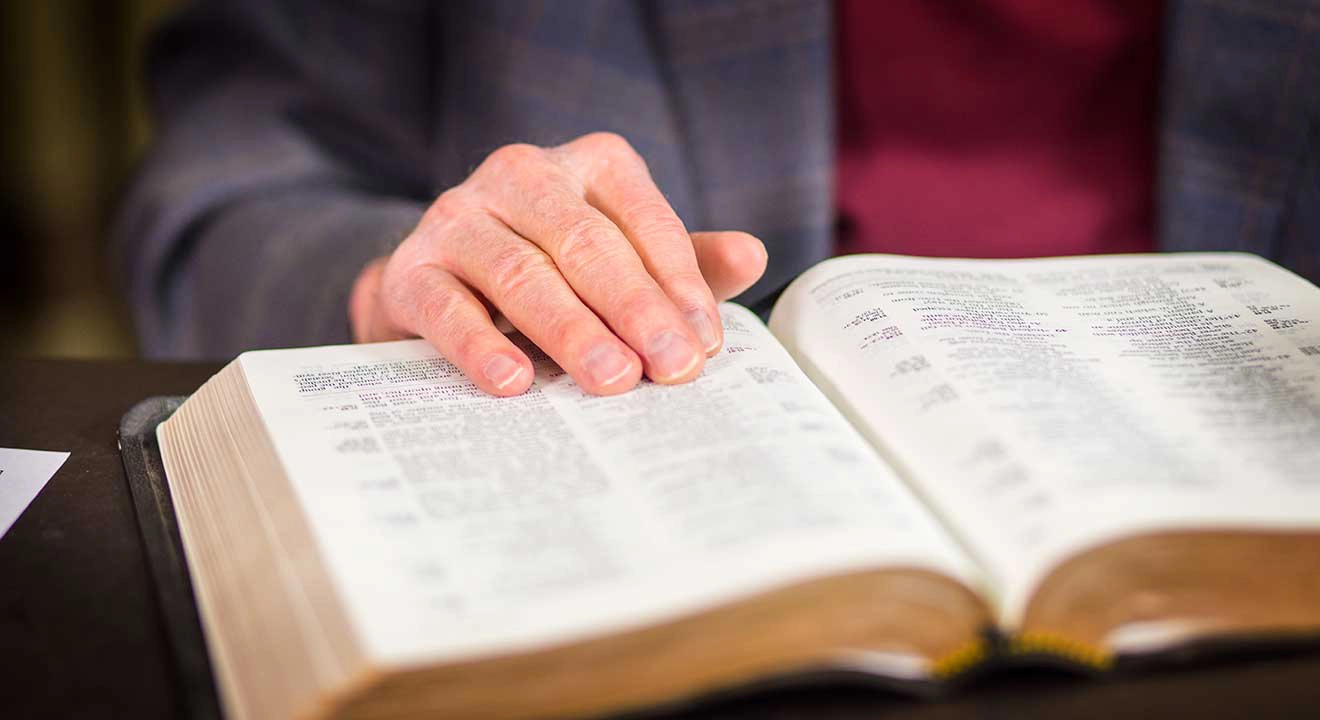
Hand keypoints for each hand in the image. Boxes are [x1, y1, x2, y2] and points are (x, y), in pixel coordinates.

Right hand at [349, 132, 766, 395]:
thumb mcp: (626, 258)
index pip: (645, 221)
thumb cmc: (555, 268)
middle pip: (586, 243)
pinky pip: (447, 307)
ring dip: (571, 331)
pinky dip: (481, 346)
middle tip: (671, 368)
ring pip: (521, 273)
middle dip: (635, 309)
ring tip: (610, 379)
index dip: (679, 285)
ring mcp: (459, 217)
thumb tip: (751, 255)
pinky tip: (513, 382)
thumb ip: (684, 261)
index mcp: (590, 165)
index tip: (704, 343)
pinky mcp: (412, 268)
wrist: (441, 280)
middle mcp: (522, 175)